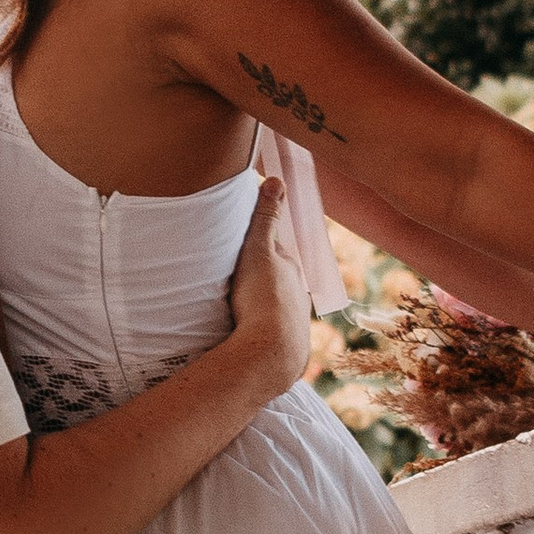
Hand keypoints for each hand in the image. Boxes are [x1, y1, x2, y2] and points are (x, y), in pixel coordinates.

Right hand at [226, 172, 312, 395]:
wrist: (271, 354)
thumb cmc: (262, 299)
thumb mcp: (259, 251)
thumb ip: (265, 218)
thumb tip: (277, 179)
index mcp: (291, 272)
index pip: (275, 253)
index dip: (259, 250)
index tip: (243, 250)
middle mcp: (297, 296)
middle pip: (277, 282)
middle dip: (261, 281)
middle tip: (236, 281)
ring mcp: (294, 323)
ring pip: (276, 309)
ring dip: (262, 308)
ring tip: (239, 311)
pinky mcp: (286, 349)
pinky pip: (272, 335)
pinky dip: (262, 332)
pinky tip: (248, 337)